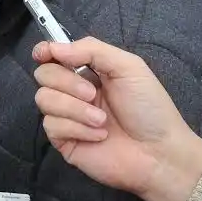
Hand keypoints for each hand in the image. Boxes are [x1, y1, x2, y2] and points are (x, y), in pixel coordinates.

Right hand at [31, 39, 201, 200]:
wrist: (158, 153)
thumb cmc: (149, 108)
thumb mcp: (128, 67)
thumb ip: (91, 49)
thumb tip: (54, 47)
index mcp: (89, 72)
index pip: (55, 56)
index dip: (44, 52)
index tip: (43, 54)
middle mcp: (74, 92)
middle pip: (44, 75)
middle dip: (66, 82)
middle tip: (92, 93)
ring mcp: (68, 117)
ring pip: (44, 99)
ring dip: (74, 108)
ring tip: (101, 120)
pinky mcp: (64, 141)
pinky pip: (52, 126)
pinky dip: (77, 128)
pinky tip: (98, 136)